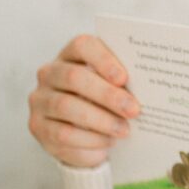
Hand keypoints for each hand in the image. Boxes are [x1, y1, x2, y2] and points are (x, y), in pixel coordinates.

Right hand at [27, 35, 138, 167]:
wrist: (83, 133)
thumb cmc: (105, 102)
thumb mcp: (116, 88)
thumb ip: (125, 83)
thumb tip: (150, 88)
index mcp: (72, 55)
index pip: (83, 45)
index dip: (103, 60)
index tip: (124, 78)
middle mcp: (50, 73)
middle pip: (74, 77)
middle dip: (107, 95)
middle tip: (133, 110)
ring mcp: (40, 100)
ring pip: (66, 106)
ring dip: (100, 120)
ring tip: (124, 130)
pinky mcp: (38, 126)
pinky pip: (62, 133)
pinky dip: (89, 139)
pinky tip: (108, 142)